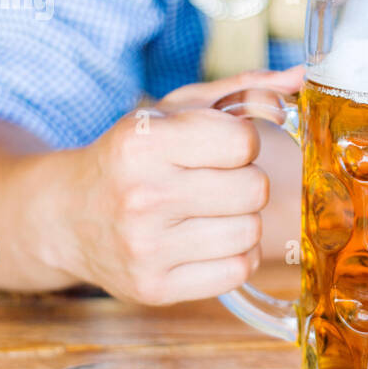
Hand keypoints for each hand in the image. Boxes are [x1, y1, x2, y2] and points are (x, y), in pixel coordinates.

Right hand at [52, 67, 303, 304]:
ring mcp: (146, 249)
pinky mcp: (154, 289)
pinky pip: (238, 271)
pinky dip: (233, 256)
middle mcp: (141, 196)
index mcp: (142, 143)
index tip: (218, 148)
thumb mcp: (175, 111)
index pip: (243, 142)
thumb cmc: (132, 157)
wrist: (67, 216)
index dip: (241, 143)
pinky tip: (203, 241)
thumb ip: (242, 92)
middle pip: (254, 190)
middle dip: (244, 182)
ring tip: (206, 212)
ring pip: (251, 233)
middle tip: (213, 182)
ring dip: (241, 220)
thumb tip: (300, 79)